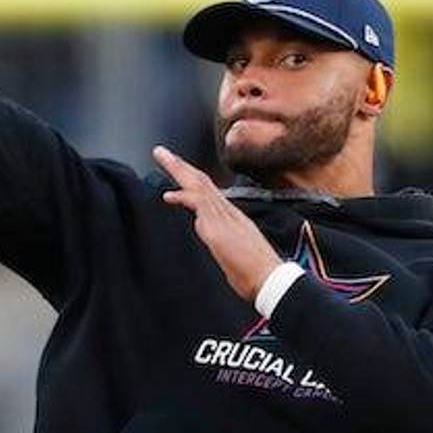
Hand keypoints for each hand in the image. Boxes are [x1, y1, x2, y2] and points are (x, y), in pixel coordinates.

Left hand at [153, 146, 282, 302]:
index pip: (208, 189)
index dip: (191, 177)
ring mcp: (224, 218)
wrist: (271, 280)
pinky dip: (183, 196)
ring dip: (178, 169)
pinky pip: (199, 205)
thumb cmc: (257, 272)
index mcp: (232, 216)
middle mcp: (228, 212)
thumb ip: (221, 240)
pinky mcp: (219, 228)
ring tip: (161, 156)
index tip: (177, 168)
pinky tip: (169, 195)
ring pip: (199, 185)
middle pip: (202, 180)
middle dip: (180, 165)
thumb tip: (210, 235)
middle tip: (162, 152)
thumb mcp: (235, 252)